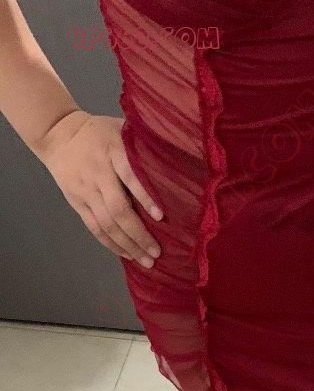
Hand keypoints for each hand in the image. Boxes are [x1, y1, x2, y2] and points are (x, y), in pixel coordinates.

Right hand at [37, 109, 162, 267]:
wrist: (58, 134)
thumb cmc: (101, 133)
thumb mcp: (122, 129)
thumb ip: (143, 147)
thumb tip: (179, 163)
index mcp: (113, 152)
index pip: (130, 177)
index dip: (145, 197)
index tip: (161, 216)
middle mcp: (98, 173)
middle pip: (118, 209)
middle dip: (139, 234)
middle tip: (157, 252)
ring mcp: (85, 190)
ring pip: (106, 224)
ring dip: (128, 245)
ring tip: (146, 261)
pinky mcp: (77, 203)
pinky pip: (94, 228)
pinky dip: (111, 244)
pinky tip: (127, 254)